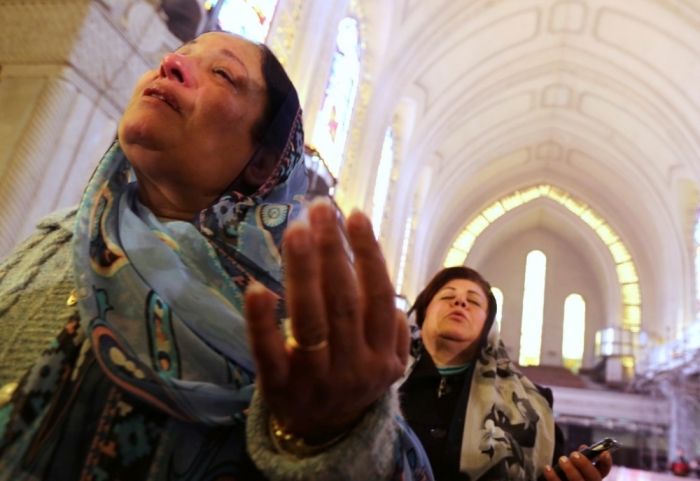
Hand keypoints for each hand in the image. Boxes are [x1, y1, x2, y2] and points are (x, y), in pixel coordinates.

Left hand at [244, 198, 409, 441]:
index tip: (353, 215)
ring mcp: (316, 379)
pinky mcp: (279, 389)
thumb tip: (376, 276)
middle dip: (332, 251)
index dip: (367, 253)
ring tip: (296, 231)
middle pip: (343, 301)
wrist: (326, 432)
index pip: (378, 295)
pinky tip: (256, 288)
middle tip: (318, 210)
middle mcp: (354, 365)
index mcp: (382, 353)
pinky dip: (261, 322)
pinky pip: (269, 353)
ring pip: (310, 321)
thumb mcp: (385, 358)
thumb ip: (388, 323)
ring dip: (303, 272)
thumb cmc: (354, 376)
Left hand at [542, 446, 612, 480]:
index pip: (604, 470)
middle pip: (593, 478)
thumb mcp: (576, 464)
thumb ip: (581, 457)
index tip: (604, 452)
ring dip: (570, 470)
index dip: (606, 462)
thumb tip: (584, 448)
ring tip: (562, 459)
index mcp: (594, 476)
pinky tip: (548, 468)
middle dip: (585, 465)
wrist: (559, 480)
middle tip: (574, 454)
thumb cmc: (568, 471)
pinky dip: (553, 477)